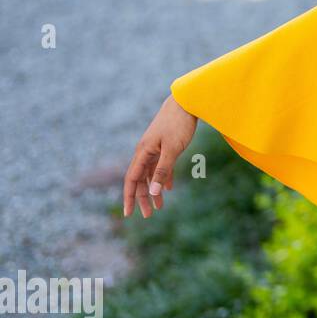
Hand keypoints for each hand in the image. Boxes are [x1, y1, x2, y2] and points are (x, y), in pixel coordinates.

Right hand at [123, 94, 196, 217]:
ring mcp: (155, 149)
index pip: (131, 180)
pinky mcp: (165, 146)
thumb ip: (163, 170)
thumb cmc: (178, 124)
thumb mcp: (173, 149)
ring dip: (154, 190)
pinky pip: (161, 166)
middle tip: (149, 215)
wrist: (186, 102)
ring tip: (159, 207)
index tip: (129, 214)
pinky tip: (169, 188)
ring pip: (150, 174)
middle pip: (140, 180)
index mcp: (143, 152)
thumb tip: (152, 191)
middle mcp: (145, 152)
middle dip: (143, 198)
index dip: (129, 197)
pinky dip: (164, 178)